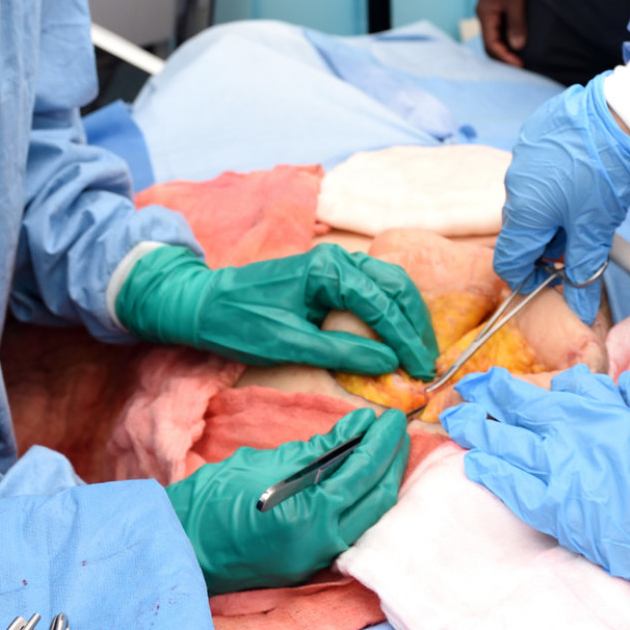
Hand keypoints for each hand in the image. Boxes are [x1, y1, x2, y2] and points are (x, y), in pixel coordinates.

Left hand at [116, 244, 439, 377]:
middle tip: (428, 362)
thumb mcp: (289, 343)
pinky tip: (397, 334)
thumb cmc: (240, 322)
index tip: (422, 369)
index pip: (383, 305)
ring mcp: (336, 264)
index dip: (406, 339)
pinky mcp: (330, 276)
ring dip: (408, 317)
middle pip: (397, 287)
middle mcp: (340, 259)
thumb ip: (343, 351)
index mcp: (330, 270)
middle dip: (416, 326)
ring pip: (390, 285)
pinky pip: (374, 288)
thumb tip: (390, 364)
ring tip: (419, 351)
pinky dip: (391, 311)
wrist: (201, 303)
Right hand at [167, 407, 408, 593]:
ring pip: (370, 516)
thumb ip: (316, 450)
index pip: (362, 473)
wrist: (177, 550)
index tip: (391, 417)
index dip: (381, 441)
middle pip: (377, 498)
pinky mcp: (311, 563)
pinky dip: (363, 499)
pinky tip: (364, 476)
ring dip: (383, 479)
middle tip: (396, 428)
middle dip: (391, 459)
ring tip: (386, 447)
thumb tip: (357, 426)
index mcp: (308, 516)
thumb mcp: (263, 464)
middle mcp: (321, 543)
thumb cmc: (210, 502)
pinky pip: (352, 527)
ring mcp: (318, 557)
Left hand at [443, 367, 629, 623]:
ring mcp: (569, 472)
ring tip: (456, 418)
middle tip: (467, 388)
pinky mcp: (562, 512)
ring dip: (480, 428)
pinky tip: (475, 464)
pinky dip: (493, 472)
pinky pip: (516, 487)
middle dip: (493, 396)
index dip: (532, 387)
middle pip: (525, 409)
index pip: (561, 392)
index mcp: (615, 413)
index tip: (511, 382)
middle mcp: (584, 435)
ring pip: (511, 443)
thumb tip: (622, 380)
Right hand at [477, 0, 533, 66]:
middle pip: (493, 42)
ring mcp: (494, 8)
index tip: (521, 66)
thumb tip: (517, 46)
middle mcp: (487, 12)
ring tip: (527, 56)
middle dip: (506, 56)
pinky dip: (514, 35)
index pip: (491, 44)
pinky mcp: (503, 3)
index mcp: (485, 13)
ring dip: (511, 46)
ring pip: (499, 34)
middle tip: (525, 66)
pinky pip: (506, 25)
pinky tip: (526, 39)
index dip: (505, 58)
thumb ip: (516, 22)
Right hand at [494, 75, 629, 317]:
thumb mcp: (597, 228)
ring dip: (552, 212)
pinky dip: (554, 181)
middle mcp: (514, 184)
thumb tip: (581, 311)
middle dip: (548, 243)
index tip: (555, 279)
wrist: (624, 115)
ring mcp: (521, 155)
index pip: (510, 261)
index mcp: (523, 211)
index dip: (530, 278)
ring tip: (587, 204)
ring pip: (530, 200)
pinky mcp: (534, 134)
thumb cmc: (609, 173)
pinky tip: (582, 176)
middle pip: (521, 230)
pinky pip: (537, 170)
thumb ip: (583, 270)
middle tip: (582, 238)